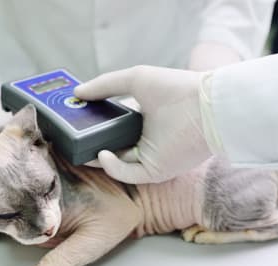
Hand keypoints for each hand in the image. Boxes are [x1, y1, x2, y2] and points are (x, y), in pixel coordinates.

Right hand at [74, 65, 211, 183]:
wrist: (205, 106)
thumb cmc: (174, 89)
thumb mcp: (134, 79)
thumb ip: (105, 85)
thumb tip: (78, 92)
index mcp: (143, 120)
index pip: (114, 127)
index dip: (95, 125)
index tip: (77, 121)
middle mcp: (146, 140)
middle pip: (113, 147)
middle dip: (92, 144)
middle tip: (72, 139)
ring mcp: (151, 158)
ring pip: (117, 164)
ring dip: (97, 159)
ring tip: (79, 148)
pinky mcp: (156, 171)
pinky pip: (128, 174)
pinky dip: (112, 167)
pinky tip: (102, 154)